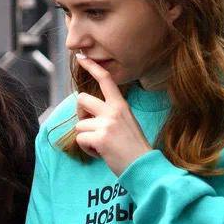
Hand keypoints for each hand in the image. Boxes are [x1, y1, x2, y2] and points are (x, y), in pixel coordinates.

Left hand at [71, 54, 152, 176]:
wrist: (144, 165)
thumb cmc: (133, 148)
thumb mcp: (126, 123)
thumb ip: (109, 115)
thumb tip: (87, 115)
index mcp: (121, 105)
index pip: (106, 80)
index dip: (92, 67)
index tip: (81, 57)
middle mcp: (114, 111)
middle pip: (82, 99)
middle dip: (79, 113)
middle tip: (88, 126)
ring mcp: (107, 123)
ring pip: (79, 125)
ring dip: (86, 138)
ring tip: (102, 145)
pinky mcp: (100, 137)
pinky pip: (80, 140)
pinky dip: (87, 149)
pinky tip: (101, 152)